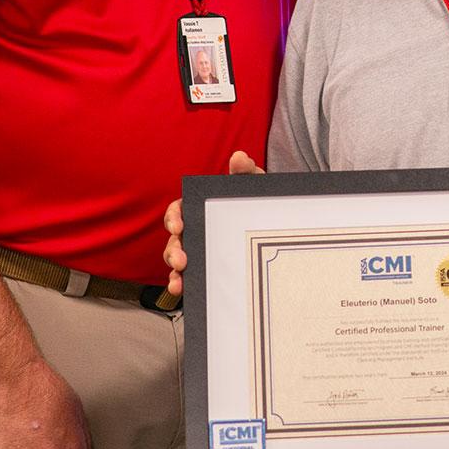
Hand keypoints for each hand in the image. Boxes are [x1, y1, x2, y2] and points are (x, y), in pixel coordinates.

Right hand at [163, 152, 263, 297]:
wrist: (275, 222)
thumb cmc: (256, 199)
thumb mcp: (253, 184)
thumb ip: (245, 171)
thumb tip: (238, 158)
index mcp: (199, 207)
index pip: (178, 210)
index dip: (174, 218)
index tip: (179, 226)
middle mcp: (196, 230)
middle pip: (175, 240)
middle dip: (173, 250)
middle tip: (182, 259)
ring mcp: (200, 250)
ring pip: (178, 261)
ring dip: (174, 271)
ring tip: (180, 280)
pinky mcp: (208, 267)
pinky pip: (190, 277)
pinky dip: (182, 283)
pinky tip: (183, 290)